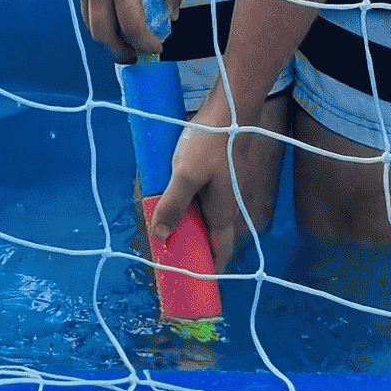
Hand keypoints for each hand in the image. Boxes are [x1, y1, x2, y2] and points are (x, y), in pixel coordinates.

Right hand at [66, 0, 184, 61]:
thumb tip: (172, 12)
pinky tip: (114, 17)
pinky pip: (86, 10)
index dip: (147, 43)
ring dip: (108, 39)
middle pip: (104, 36)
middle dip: (122, 51)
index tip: (157, 46)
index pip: (133, 28)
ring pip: (91, 26)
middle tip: (137, 53)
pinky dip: (99, 21)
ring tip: (125, 39)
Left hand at [149, 83, 252, 270]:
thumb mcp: (184, 174)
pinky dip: (191, 203)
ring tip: (165, 222)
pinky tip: (175, 193)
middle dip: (192, 245)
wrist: (231, 110)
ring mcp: (227, 190)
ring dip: (189, 222)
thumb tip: (160, 236)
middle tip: (167, 249)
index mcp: (223, 214)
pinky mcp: (222, 175)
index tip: (190, 280)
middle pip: (211, 236)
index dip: (207, 270)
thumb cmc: (209, 143)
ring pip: (207, 216)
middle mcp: (229, 207)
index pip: (218, 254)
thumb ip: (173, 204)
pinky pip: (205, 198)